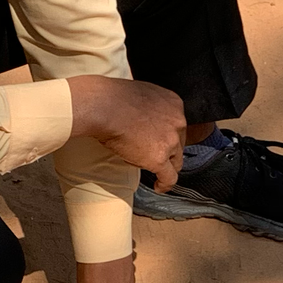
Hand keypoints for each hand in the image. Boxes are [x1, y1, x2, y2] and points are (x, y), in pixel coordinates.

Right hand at [66, 74, 185, 190]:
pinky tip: (159, 186)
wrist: (104, 106)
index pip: (177, 125)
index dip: (168, 135)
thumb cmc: (113, 98)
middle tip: (155, 156)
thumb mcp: (141, 95)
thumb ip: (150, 108)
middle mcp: (178, 122)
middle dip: (168, 151)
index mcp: (174, 103)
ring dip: (166, 167)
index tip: (160, 141)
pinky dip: (165, 184)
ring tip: (158, 174)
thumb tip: (143, 119)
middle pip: (179, 143)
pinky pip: (169, 177)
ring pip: (175, 161)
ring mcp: (170, 141)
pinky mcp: (159, 158)